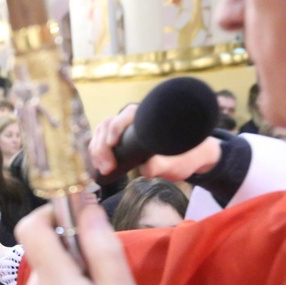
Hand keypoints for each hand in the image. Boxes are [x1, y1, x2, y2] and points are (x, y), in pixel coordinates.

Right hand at [89, 103, 220, 180]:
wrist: (189, 158)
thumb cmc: (187, 156)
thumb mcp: (178, 162)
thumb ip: (162, 164)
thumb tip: (146, 168)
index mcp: (150, 117)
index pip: (127, 114)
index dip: (116, 126)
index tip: (113, 143)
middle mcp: (134, 120)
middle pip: (108, 124)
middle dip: (103, 146)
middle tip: (107, 168)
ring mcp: (125, 130)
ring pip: (101, 133)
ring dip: (97, 151)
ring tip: (103, 170)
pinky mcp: (119, 141)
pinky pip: (100, 142)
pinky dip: (96, 154)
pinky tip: (98, 167)